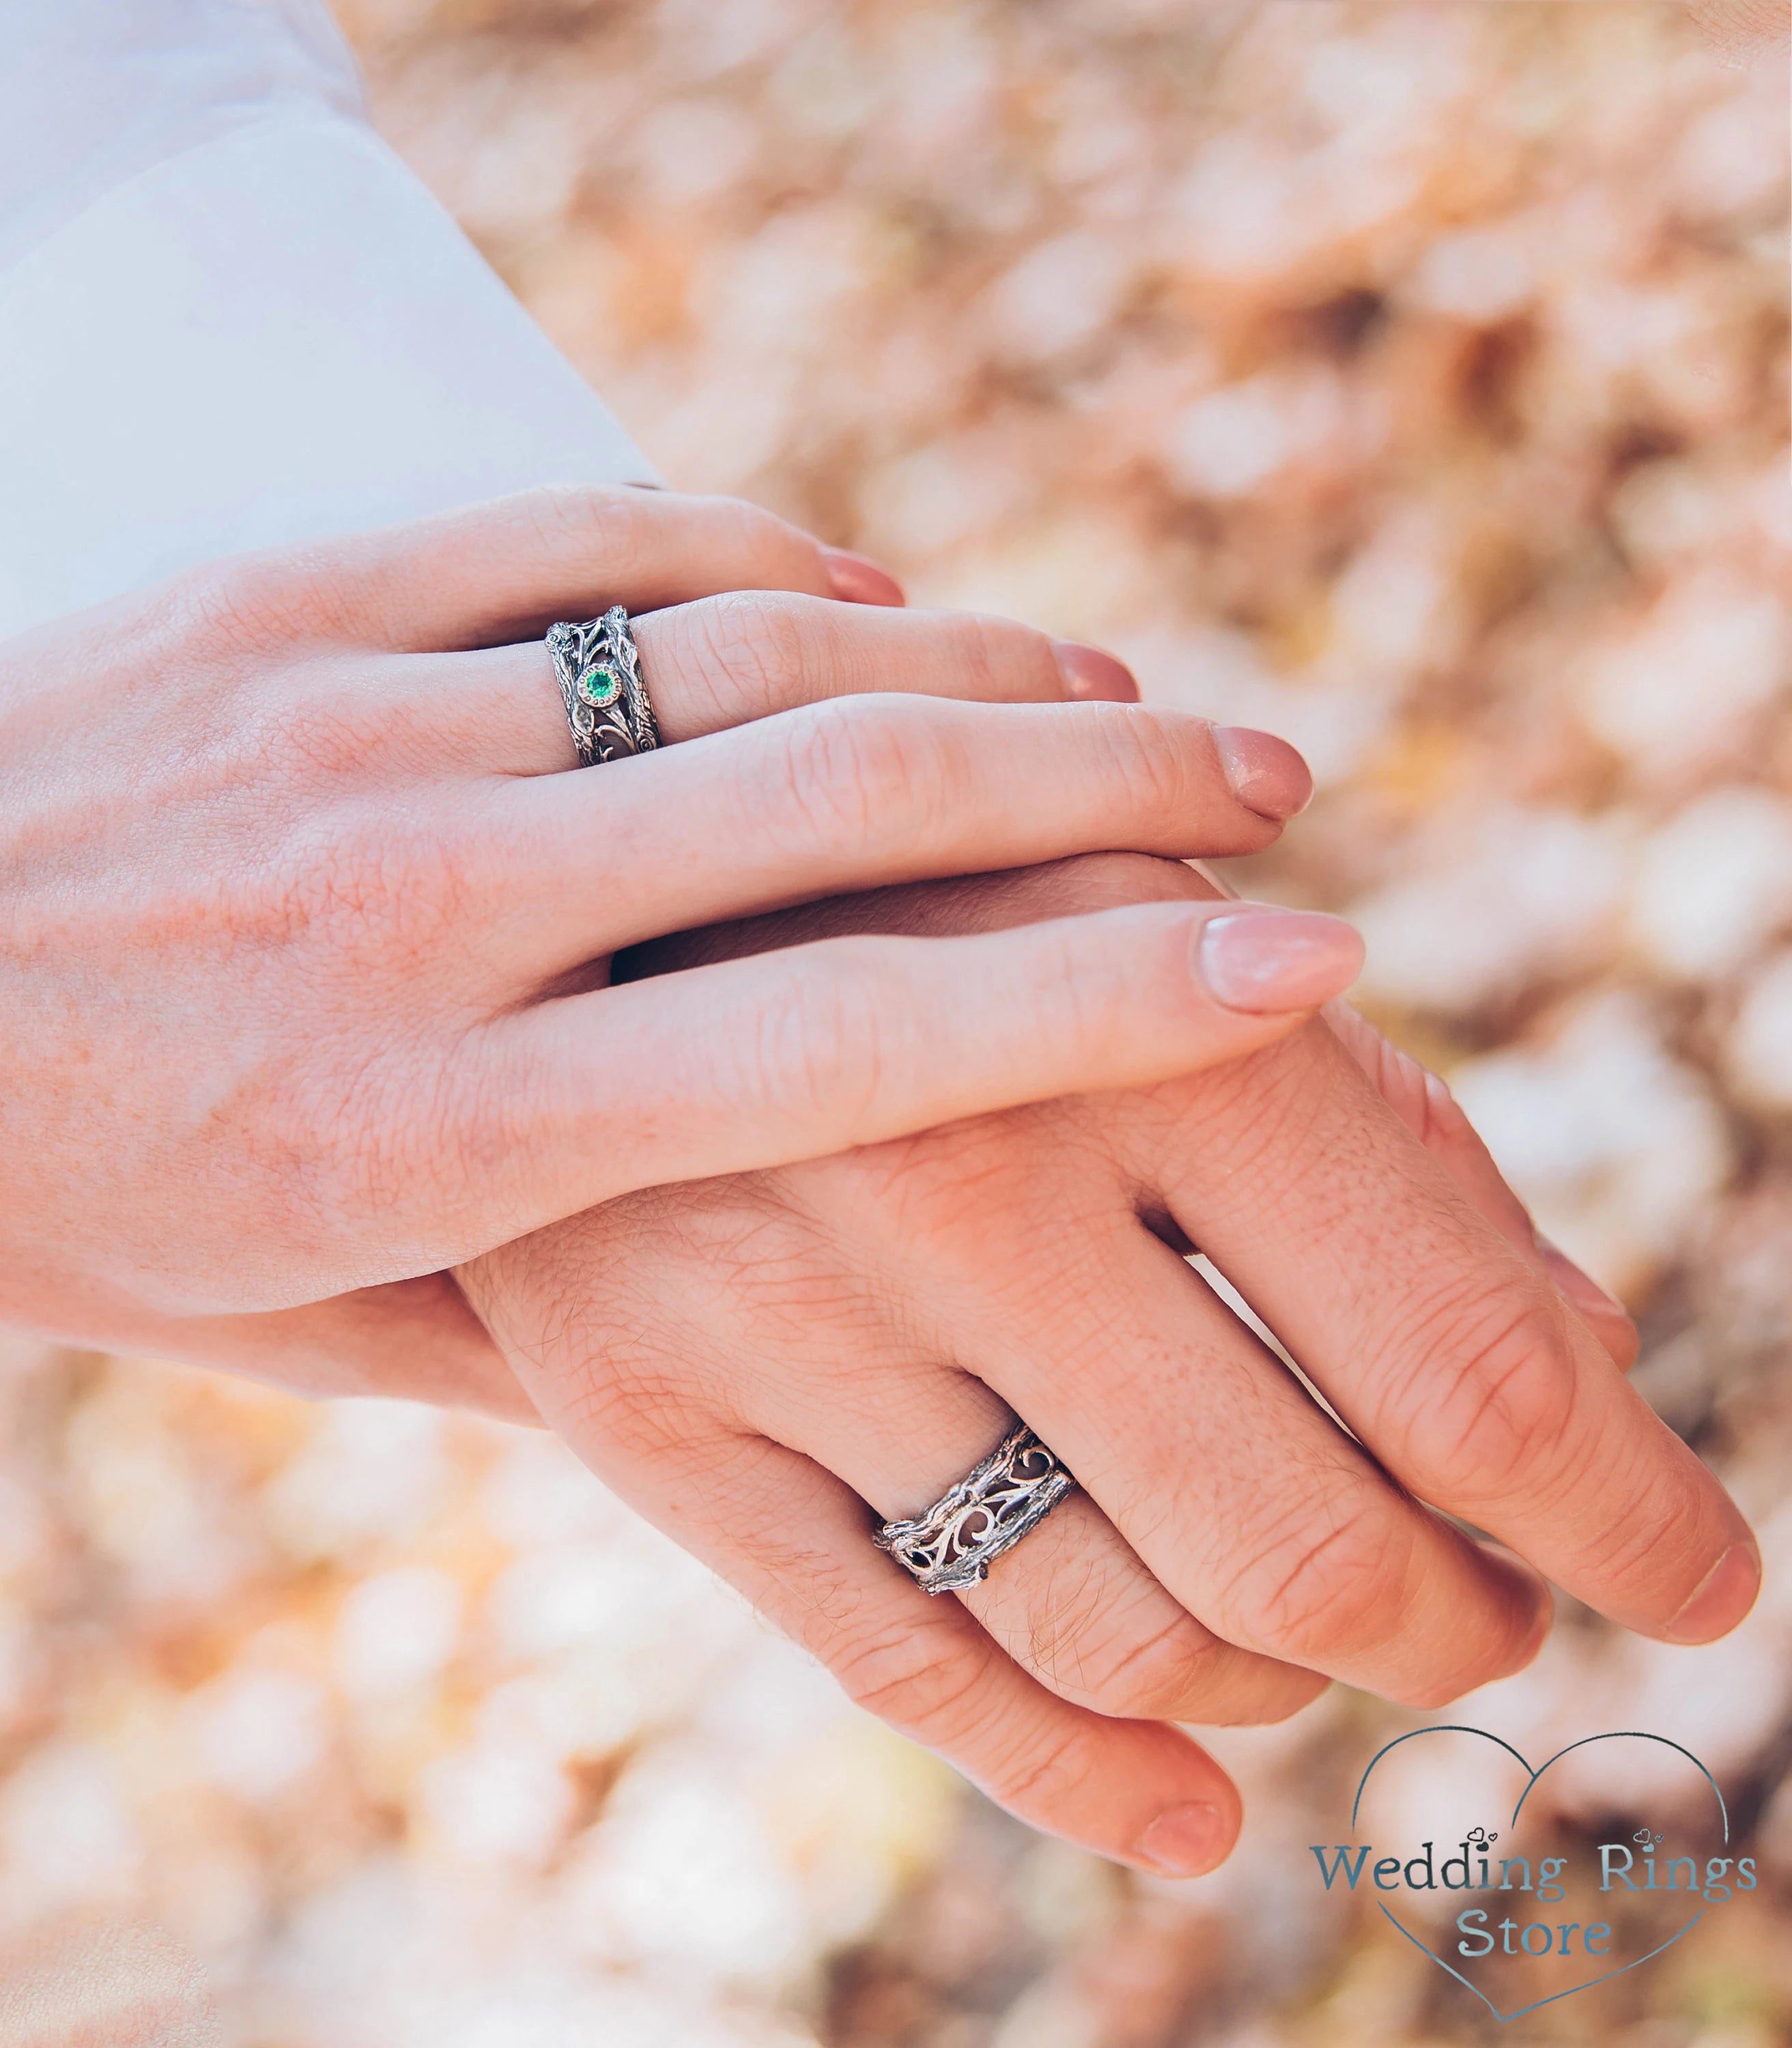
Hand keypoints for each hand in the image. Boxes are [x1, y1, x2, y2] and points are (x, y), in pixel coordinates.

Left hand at [0, 484, 1325, 1339]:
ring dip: (968, 661)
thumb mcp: (314, 1316)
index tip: (1303, 964)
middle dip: (1106, 784)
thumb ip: (564, 1307)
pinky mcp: (293, 599)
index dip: (1103, 1001)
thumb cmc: (87, 1197)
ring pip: (734, 645)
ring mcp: (353, 724)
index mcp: (444, 1132)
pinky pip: (578, 540)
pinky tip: (889, 598)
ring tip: (1125, 698)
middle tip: (1282, 785)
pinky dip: (765, 557)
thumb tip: (815, 1319)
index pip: (847, 1040)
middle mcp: (421, 909)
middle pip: (839, 799)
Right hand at [462, 853, 1757, 1877]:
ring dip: (1278, 1679)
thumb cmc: (938, 894)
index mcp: (1140, 1003)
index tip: (1698, 1583)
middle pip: (1302, 1539)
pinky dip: (1083, 1776)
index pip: (1467, 1360)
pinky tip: (1191, 1815)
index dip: (1625, 1507)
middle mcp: (951, 1161)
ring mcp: (779, 1304)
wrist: (584, 897)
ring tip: (1324, 1648)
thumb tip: (1586, 1370)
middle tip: (1490, 1619)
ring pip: (1117, 1624)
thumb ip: (1376, 1132)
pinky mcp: (644, 1410)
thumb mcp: (1171, 930)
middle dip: (1452, 1618)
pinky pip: (904, 1669)